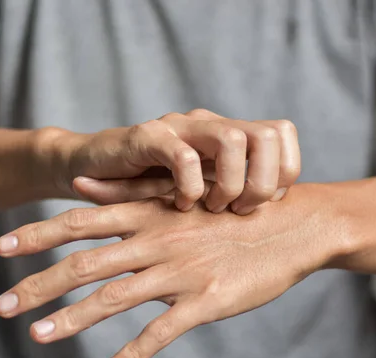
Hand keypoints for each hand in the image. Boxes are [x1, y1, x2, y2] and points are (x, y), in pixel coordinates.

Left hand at [0, 184, 346, 357]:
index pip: (81, 222)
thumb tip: (80, 183)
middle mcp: (158, 240)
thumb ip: (129, 190)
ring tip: (37, 336)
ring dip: (72, 320)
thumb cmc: (234, 207)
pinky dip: (133, 354)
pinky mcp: (206, 302)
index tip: (1, 246)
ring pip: (114, 299)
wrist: (293, 224)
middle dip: (38, 284)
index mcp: (150, 213)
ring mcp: (181, 272)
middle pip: (85, 264)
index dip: (38, 234)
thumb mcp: (182, 192)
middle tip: (1, 306)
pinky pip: (162, 332)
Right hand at [43, 109, 300, 214]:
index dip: (285, 171)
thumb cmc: (149, 188)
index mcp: (226, 134)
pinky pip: (182, 155)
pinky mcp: (147, 137)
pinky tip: (180, 206)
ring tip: (212, 207)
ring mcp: (179, 127)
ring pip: (232, 140)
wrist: (90, 168)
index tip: (266, 205)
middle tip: (240, 210)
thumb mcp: (199, 193)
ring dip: (230, 183)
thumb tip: (276, 214)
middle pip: (268, 133)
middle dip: (263, 181)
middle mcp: (208, 124)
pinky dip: (189, 187)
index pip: (282, 133)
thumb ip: (232, 194)